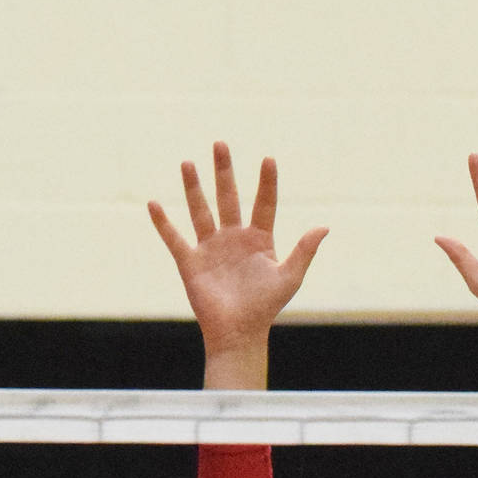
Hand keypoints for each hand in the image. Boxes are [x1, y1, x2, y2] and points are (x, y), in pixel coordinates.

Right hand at [149, 144, 326, 378]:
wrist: (238, 333)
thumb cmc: (265, 307)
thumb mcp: (289, 278)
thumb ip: (304, 251)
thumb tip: (324, 226)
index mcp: (259, 239)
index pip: (263, 203)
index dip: (266, 182)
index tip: (268, 159)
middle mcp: (233, 238)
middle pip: (228, 197)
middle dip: (224, 172)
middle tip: (221, 144)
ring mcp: (210, 248)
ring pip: (200, 211)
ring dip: (193, 188)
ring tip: (188, 163)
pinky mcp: (190, 262)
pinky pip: (174, 238)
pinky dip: (163, 223)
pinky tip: (153, 203)